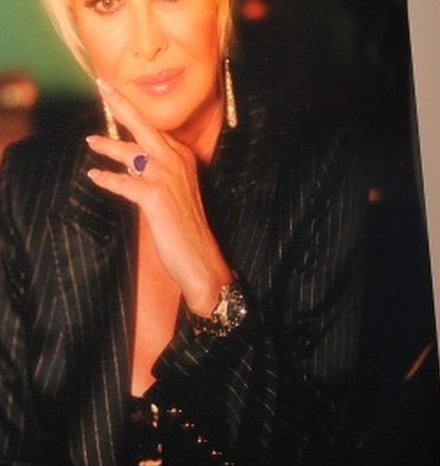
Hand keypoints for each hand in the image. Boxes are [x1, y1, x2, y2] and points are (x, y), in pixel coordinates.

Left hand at [85, 78, 231, 315]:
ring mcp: (166, 178)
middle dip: (121, 104)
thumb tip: (128, 161)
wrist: (199, 258)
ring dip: (108, 147)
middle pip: (144, 126)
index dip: (132, 112)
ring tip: (91, 143)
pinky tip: (95, 177)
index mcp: (184, 158)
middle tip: (102, 84)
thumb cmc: (186, 227)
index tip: (114, 95)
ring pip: (130, 154)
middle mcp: (177, 162)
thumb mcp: (174, 192)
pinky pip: (122, 183)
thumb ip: (154, 173)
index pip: (154, 130)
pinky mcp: (154, 197)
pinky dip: (107, 180)